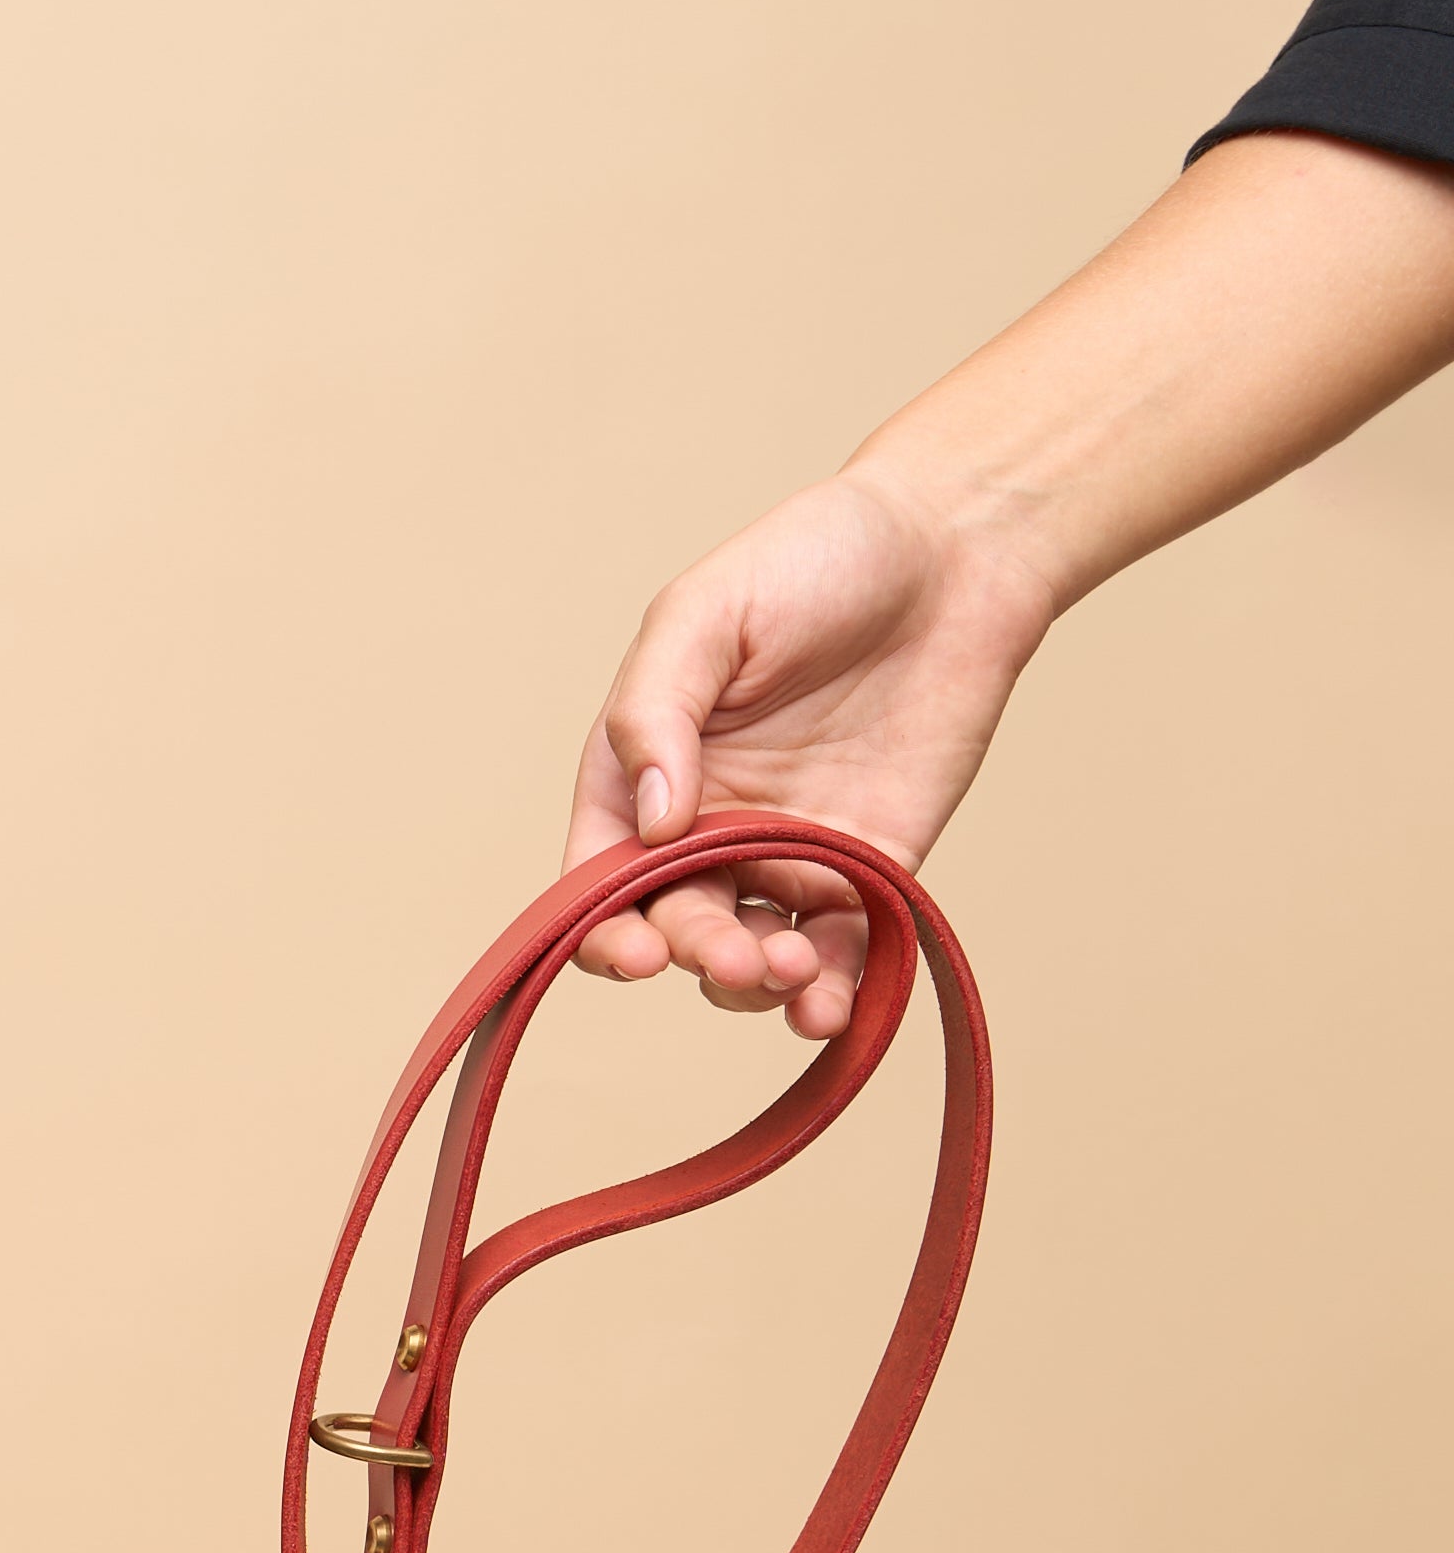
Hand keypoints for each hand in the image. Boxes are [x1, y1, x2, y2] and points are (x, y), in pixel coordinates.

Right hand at [563, 472, 1052, 1034]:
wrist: (955, 548)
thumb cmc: (814, 558)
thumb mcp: (704, 614)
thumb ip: (655, 712)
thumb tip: (649, 826)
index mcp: (646, 766)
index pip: (598, 873)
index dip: (601, 927)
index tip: (635, 951)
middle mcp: (708, 823)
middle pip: (675, 924)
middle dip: (696, 955)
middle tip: (739, 957)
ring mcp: (790, 853)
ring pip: (750, 957)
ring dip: (756, 987)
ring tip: (792, 972)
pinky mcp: (872, 867)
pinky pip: (842, 952)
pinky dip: (832, 993)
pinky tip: (832, 1004)